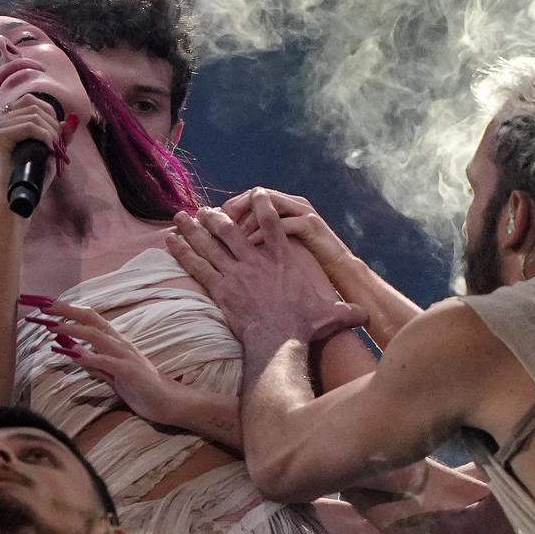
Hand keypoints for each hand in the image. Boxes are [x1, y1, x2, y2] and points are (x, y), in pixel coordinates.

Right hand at [0, 93, 79, 199]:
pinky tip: (48, 148)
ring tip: (53, 149)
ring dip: (50, 132)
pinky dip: (44, 136)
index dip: (50, 114)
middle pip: (33, 106)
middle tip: (58, 145)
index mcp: (5, 121)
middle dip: (52, 124)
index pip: (30, 101)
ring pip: (33, 116)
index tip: (56, 136)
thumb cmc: (31, 180)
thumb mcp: (49, 153)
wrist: (17, 200)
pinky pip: (29, 126)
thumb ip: (59, 136)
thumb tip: (71, 119)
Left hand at [23, 300, 176, 424]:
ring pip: (96, 335)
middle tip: (42, 307)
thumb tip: (71, 352)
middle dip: (66, 311)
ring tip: (52, 327)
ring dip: (72, 329)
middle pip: (90, 319)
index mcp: (114, 341)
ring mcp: (124, 355)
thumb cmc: (140, 388)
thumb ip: (92, 362)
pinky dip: (89, 356)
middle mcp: (119, 343)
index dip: (68, 310)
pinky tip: (74, 354)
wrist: (168, 402)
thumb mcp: (111, 373)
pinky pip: (106, 361)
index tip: (46, 305)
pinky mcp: (128, 371)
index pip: (89, 319)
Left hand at [166, 190, 365, 344]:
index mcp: (282, 260)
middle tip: (202, 209)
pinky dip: (182, 252)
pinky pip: (197, 265)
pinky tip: (170, 240)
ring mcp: (236, 273)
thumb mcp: (332, 315)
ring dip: (192, 229)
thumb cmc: (305, 328)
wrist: (279, 341)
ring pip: (209, 244)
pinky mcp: (220, 289)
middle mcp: (256, 261)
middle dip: (215, 217)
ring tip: (179, 216)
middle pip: (231, 230)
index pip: (274, 223)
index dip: (264, 205)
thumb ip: (345, 311)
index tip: (255, 192)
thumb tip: (364, 315)